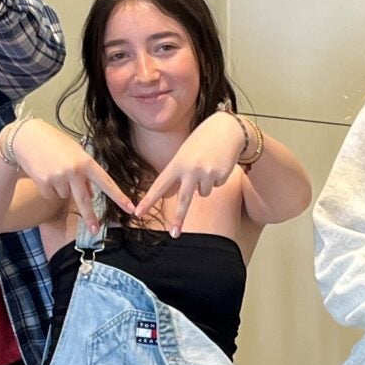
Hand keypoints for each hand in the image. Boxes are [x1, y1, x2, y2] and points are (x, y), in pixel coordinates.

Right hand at [7, 119, 135, 217]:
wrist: (27, 137)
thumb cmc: (55, 144)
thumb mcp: (76, 153)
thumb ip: (86, 173)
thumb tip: (91, 195)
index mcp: (86, 162)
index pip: (106, 183)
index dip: (119, 197)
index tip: (130, 209)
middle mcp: (74, 171)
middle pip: (85, 200)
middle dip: (90, 217)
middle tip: (95, 231)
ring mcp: (58, 178)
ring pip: (66, 196)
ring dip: (62, 188)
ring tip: (54, 170)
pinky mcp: (44, 183)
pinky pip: (52, 195)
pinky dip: (49, 189)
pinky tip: (44, 173)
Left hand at [135, 112, 248, 234]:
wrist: (227, 129)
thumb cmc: (202, 141)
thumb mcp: (184, 153)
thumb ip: (178, 173)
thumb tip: (174, 196)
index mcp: (177, 163)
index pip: (159, 185)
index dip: (148, 200)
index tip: (138, 213)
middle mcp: (190, 169)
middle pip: (183, 200)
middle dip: (179, 218)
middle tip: (174, 234)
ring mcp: (206, 173)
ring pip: (202, 194)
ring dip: (205, 184)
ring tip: (208, 165)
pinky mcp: (220, 175)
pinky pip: (215, 186)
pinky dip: (216, 178)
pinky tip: (218, 164)